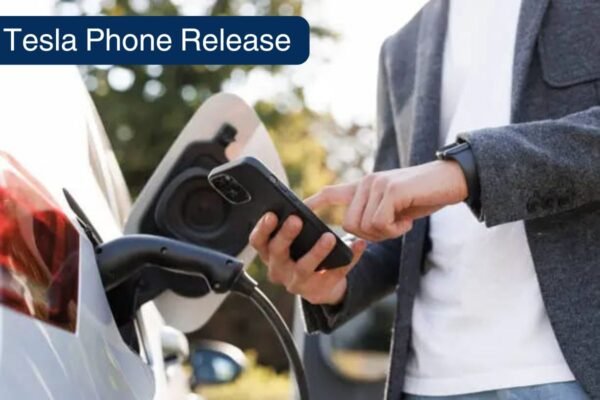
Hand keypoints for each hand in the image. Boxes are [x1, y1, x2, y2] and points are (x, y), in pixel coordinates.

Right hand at [249, 212, 365, 305]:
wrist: (320, 285)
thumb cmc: (303, 253)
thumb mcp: (292, 242)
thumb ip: (290, 225)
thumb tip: (297, 206)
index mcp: (269, 253)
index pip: (258, 241)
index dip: (262, 228)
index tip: (271, 215)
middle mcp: (278, 270)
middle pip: (278, 252)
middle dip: (286, 235)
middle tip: (297, 220)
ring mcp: (297, 283)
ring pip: (304, 268)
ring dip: (316, 252)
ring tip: (329, 237)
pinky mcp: (318, 291)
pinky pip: (334, 274)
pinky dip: (348, 259)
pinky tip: (358, 245)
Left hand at [305, 160, 467, 240]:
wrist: (451, 180)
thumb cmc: (423, 196)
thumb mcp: (394, 208)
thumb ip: (373, 215)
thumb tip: (357, 234)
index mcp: (364, 187)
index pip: (331, 194)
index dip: (313, 204)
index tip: (298, 212)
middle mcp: (366, 182)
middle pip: (350, 224)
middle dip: (370, 235)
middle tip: (392, 228)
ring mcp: (377, 184)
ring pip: (365, 226)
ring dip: (385, 233)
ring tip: (402, 221)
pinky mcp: (390, 190)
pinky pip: (380, 223)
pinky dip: (394, 229)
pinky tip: (407, 221)